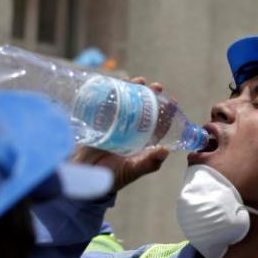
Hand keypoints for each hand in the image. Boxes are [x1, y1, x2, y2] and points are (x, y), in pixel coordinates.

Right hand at [72, 77, 171, 192]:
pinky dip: (113, 92)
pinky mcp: (101, 120)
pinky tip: (117, 84)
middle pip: (144, 108)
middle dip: (151, 95)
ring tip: (139, 81)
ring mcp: (116, 124)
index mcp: (143, 141)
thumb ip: (149, 163)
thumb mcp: (132, 170)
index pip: (158, 124)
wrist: (86, 175)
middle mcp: (132, 130)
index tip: (172, 101)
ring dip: (134, 90)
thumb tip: (166, 151)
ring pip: (128, 102)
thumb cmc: (112, 175)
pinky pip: (108, 103)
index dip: (166, 112)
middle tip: (156, 87)